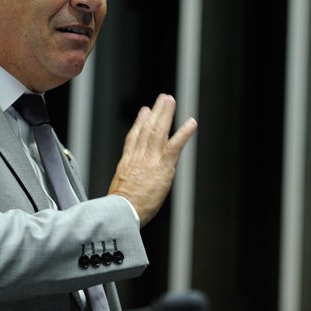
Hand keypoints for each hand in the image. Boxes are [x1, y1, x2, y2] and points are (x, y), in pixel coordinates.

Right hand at [108, 93, 196, 226]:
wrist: (122, 212)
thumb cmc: (120, 209)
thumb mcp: (118, 190)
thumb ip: (126, 181)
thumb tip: (127, 186)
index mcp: (127, 163)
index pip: (134, 138)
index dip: (139, 123)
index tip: (144, 111)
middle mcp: (138, 157)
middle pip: (147, 128)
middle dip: (155, 112)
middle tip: (162, 98)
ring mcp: (150, 159)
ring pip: (158, 131)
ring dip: (166, 114)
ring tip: (171, 101)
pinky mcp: (163, 165)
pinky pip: (175, 145)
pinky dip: (184, 132)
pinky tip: (191, 123)